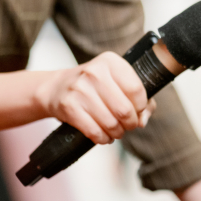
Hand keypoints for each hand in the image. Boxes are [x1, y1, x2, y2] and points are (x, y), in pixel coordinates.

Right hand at [36, 51, 154, 144]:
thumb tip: (143, 120)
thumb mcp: (116, 81)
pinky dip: (103, 138)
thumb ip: (139, 98)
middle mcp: (95, 72)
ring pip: (110, 123)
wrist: (57, 88)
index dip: (141, 107)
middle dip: (130, 123)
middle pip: (124, 109)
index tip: (137, 112)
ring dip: (117, 133)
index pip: (136, 89)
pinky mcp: (69, 106)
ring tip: (115, 131)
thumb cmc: (94, 86)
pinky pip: (94, 131)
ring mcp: (80, 89)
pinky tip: (103, 135)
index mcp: (110, 61)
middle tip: (128, 125)